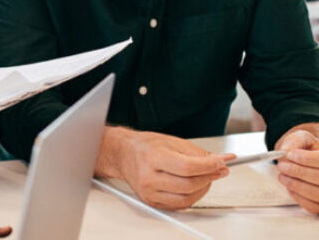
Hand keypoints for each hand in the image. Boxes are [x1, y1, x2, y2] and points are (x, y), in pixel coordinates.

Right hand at [99, 128, 232, 209]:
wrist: (123, 155)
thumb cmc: (146, 146)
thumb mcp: (172, 141)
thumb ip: (197, 153)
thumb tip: (221, 161)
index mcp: (152, 157)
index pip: (188, 167)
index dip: (209, 166)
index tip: (222, 162)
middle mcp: (148, 176)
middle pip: (189, 184)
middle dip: (210, 177)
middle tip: (219, 169)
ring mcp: (149, 192)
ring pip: (187, 198)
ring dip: (203, 189)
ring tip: (207, 178)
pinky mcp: (151, 201)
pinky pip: (179, 205)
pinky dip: (192, 197)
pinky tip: (194, 186)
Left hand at [275, 126, 318, 213]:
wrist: (305, 160)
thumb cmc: (305, 150)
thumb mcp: (301, 138)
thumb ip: (295, 141)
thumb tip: (286, 151)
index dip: (307, 159)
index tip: (290, 155)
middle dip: (298, 172)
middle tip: (282, 166)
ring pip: (317, 193)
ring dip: (296, 185)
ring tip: (282, 176)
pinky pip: (312, 206)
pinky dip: (299, 197)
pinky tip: (290, 187)